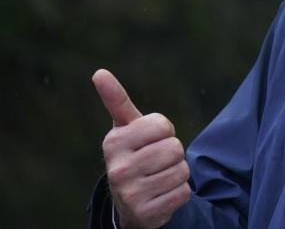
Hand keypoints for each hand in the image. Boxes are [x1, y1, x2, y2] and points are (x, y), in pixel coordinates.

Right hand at [93, 69, 190, 228]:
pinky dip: (179, 193)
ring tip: (159, 177)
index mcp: (114, 142)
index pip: (163, 125)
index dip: (164, 131)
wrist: (130, 202)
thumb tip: (99, 72)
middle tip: (156, 161)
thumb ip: (117, 100)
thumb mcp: (125, 128)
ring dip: (177, 173)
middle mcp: (117, 169)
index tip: (150, 139)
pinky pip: (184, 193)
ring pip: (182, 170)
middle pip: (175, 149)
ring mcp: (130, 193)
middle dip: (173, 153)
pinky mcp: (146, 213)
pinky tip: (162, 194)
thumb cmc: (133, 154)